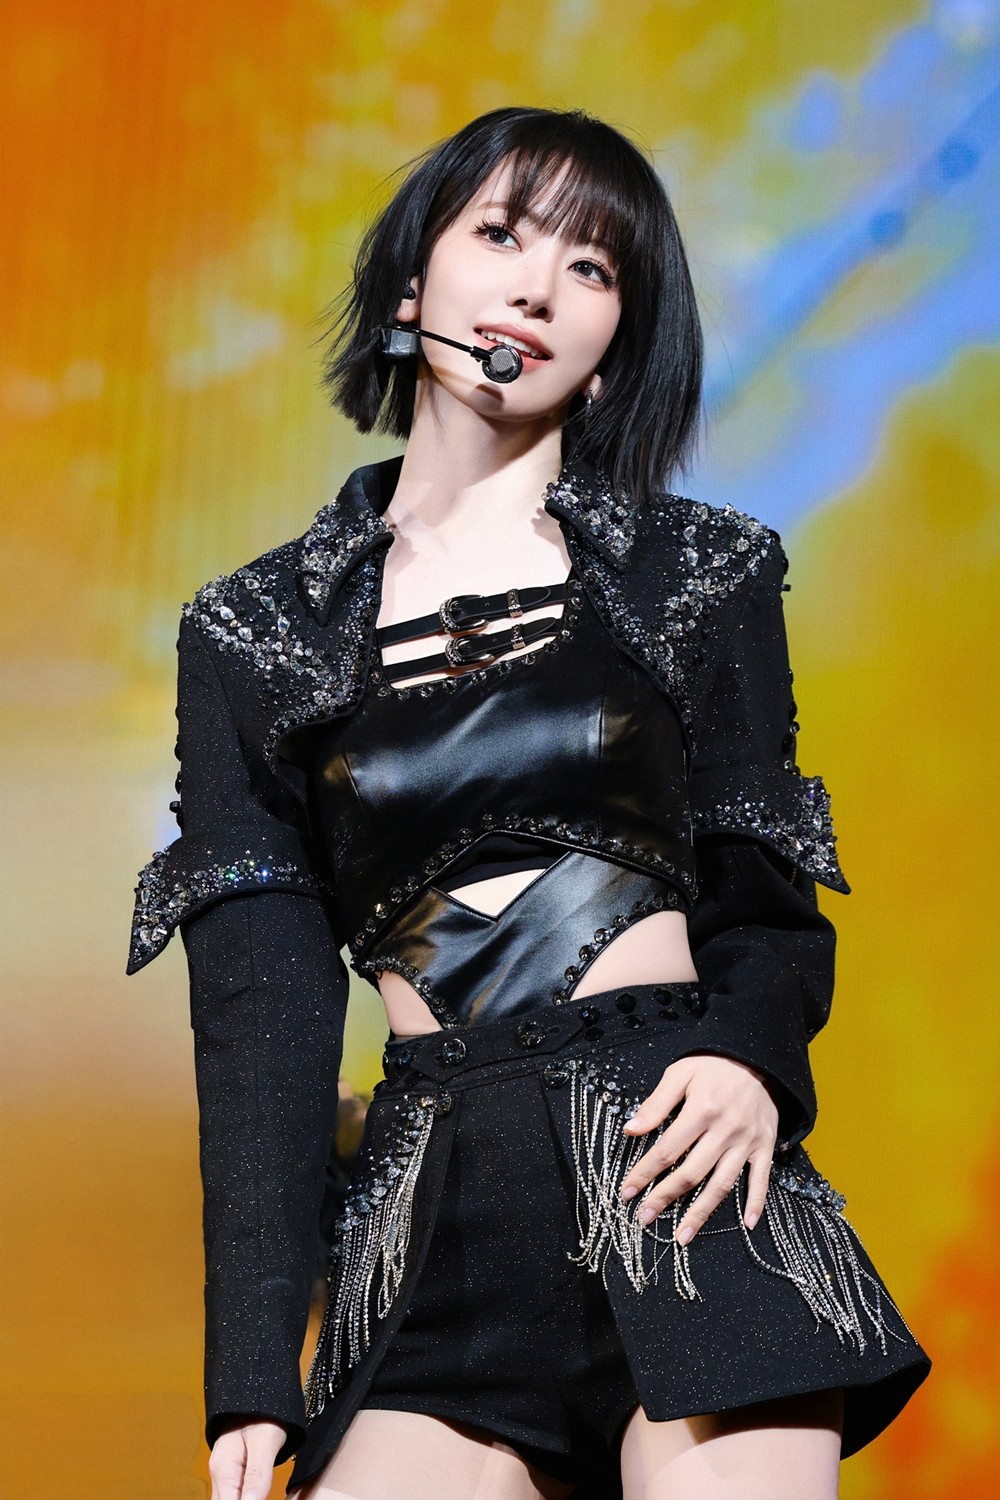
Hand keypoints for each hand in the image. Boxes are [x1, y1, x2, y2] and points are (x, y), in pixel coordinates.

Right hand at [209, 1419, 287, 1499]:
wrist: (257, 1387)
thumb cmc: (263, 1411)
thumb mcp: (265, 1442)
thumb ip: (257, 1476)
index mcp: (224, 1470)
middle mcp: (219, 1475)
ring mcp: (224, 1474)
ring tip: (260, 1495)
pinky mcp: (233, 1472)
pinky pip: (233, 1494)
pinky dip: (243, 1498)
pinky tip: (256, 1497)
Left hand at [620, 1053, 778, 1243]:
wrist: (758, 1056)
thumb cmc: (714, 1064)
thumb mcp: (680, 1073)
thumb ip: (656, 1103)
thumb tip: (630, 1129)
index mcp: (701, 1111)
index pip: (667, 1150)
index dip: (644, 1173)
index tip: (627, 1192)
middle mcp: (725, 1131)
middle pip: (691, 1174)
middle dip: (664, 1199)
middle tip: (644, 1218)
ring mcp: (747, 1142)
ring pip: (722, 1185)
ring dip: (701, 1213)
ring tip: (682, 1236)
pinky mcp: (765, 1146)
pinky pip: (762, 1180)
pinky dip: (756, 1203)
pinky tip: (748, 1226)